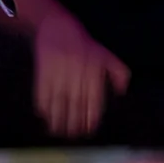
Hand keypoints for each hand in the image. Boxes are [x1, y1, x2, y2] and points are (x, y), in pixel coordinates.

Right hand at [31, 11, 128, 138]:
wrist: (58, 27)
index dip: (91, 115)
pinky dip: (42, 104)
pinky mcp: (43, 68)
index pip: (93, 97)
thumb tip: (121, 93)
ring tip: (56, 130)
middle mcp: (77, 70)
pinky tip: (43, 115)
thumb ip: (119, 72)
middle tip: (72, 135)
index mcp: (93, 68)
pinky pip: (42, 90)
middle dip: (73, 120)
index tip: (88, 130)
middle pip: (75, 101)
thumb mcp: (106, 54)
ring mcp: (59, 70)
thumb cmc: (84, 45)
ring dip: (56, 116)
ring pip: (58, 98)